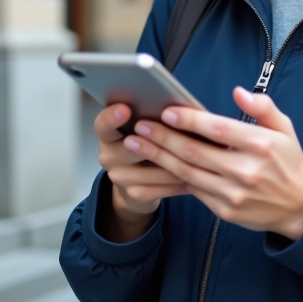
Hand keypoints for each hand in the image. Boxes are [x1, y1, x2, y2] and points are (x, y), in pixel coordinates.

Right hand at [94, 103, 185, 241]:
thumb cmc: (147, 144)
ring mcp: (120, 178)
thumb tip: (177, 107)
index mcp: (108, 134)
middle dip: (159, 141)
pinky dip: (181, 180)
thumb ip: (152, 118)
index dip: (112, 117)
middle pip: (132, 147)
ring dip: (178, 163)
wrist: (136, 182)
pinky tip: (196, 175)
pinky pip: (163, 187)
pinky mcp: (134, 194)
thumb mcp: (144, 129)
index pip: (103, 124)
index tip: (126, 109)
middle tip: (181, 134)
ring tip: (200, 155)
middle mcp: (108, 156)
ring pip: (154, 169)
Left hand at [124, 88, 302, 240]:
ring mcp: (234, 194)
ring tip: (136, 144)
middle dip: (163, 138)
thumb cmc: (288, 162)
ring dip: (158, 157)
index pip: (218, 130)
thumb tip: (238, 92)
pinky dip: (170, 177)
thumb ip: (263, 107)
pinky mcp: (225, 211)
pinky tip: (154, 166)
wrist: (301, 207)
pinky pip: (193, 190)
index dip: (190, 120)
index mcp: (261, 146)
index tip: (167, 111)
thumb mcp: (284, 128)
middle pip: (195, 152)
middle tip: (140, 126)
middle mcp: (246, 171)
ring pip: (187, 172)